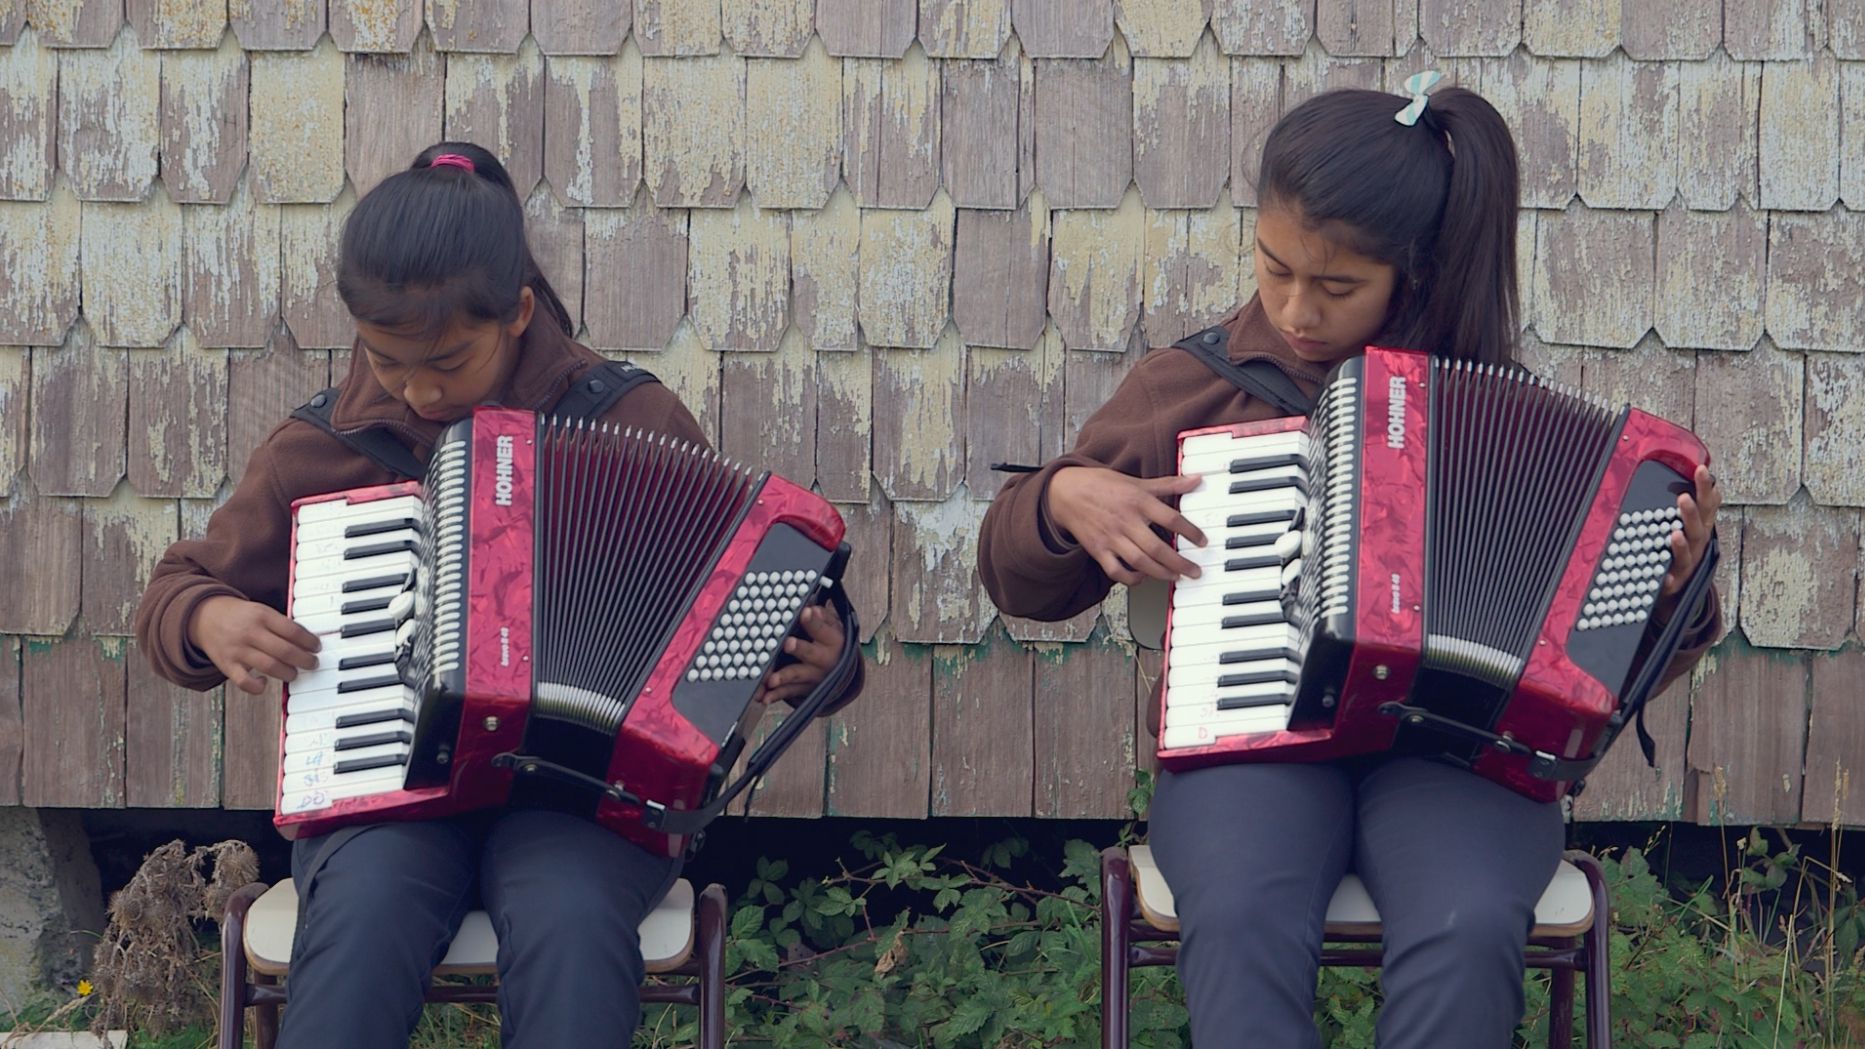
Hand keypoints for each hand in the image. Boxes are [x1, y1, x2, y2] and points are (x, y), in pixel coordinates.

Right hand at [189, 595, 319, 694]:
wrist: (204, 616)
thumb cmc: (240, 615)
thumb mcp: (261, 610)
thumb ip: (280, 624)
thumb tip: (308, 642)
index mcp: (262, 615)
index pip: (293, 631)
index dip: (309, 641)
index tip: (317, 647)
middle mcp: (250, 632)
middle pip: (285, 651)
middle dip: (304, 660)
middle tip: (312, 663)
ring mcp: (238, 650)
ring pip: (270, 666)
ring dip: (288, 673)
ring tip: (295, 673)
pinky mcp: (227, 665)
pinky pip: (244, 682)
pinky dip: (257, 687)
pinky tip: (265, 683)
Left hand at [754, 604, 844, 706]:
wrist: (841, 669)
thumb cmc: (830, 641)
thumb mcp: (833, 626)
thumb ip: (822, 617)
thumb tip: (812, 610)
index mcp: (832, 641)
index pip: (822, 629)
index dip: (813, 621)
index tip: (805, 612)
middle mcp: (823, 659)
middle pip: (810, 653)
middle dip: (799, 648)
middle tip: (788, 643)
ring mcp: (813, 676)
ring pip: (796, 675)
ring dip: (783, 677)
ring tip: (772, 680)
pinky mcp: (803, 688)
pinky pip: (788, 692)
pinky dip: (775, 695)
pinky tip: (764, 697)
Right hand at [1045, 466, 1207, 585]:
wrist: (1065, 492)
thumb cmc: (1101, 485)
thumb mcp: (1137, 482)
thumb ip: (1168, 484)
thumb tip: (1196, 479)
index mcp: (1137, 501)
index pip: (1171, 519)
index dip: (1190, 532)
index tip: (1202, 542)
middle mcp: (1125, 521)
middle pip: (1157, 548)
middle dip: (1179, 563)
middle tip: (1194, 571)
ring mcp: (1111, 537)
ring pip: (1139, 561)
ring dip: (1160, 573)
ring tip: (1175, 577)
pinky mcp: (1098, 550)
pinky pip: (1116, 570)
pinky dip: (1131, 578)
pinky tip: (1143, 577)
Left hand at [1651, 465, 1721, 623]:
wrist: (1679, 582)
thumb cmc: (1683, 545)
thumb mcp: (1690, 521)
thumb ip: (1690, 500)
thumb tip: (1695, 468)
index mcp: (1700, 525)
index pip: (1707, 504)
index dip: (1705, 488)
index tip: (1701, 469)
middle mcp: (1697, 542)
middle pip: (1698, 526)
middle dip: (1692, 512)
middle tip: (1683, 497)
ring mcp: (1688, 562)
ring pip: (1687, 552)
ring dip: (1681, 543)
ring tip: (1675, 533)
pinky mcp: (1675, 580)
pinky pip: (1672, 580)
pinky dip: (1669, 578)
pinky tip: (1664, 576)